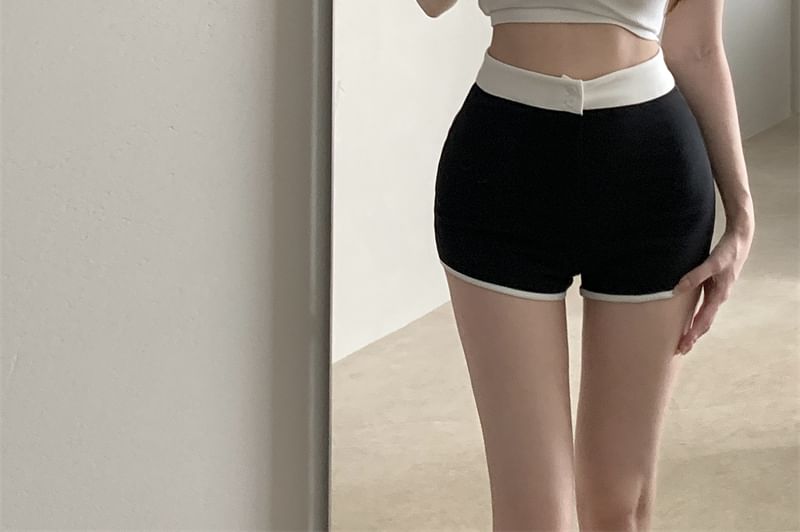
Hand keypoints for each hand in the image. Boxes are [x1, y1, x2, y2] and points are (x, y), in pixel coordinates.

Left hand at [672, 224, 753, 354]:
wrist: (740, 241)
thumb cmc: (727, 252)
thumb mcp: (712, 263)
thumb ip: (695, 276)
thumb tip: (678, 289)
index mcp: (719, 295)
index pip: (703, 320)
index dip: (692, 334)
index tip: (683, 345)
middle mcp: (718, 298)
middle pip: (704, 323)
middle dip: (693, 337)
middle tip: (679, 350)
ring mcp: (716, 294)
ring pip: (704, 317)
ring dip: (694, 329)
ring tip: (683, 340)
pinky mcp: (713, 288)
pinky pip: (703, 307)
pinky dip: (695, 317)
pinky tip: (687, 320)